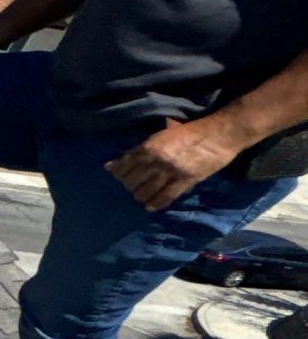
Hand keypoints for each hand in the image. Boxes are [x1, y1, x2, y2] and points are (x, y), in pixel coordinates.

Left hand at [107, 118, 243, 210]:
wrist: (220, 133)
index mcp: (149, 145)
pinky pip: (165, 197)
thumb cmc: (191, 131)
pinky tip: (149, 207)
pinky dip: (155, 204)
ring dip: (140, 196)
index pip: (124, 164)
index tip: (117, 175)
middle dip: (129, 185)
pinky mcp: (185, 181)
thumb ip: (144, 146)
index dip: (118, 172)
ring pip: (144, 192)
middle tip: (133, 186)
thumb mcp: (163, 134)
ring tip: (141, 196)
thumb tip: (123, 159)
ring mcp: (170, 171)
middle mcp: (156, 159)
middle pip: (131, 181)